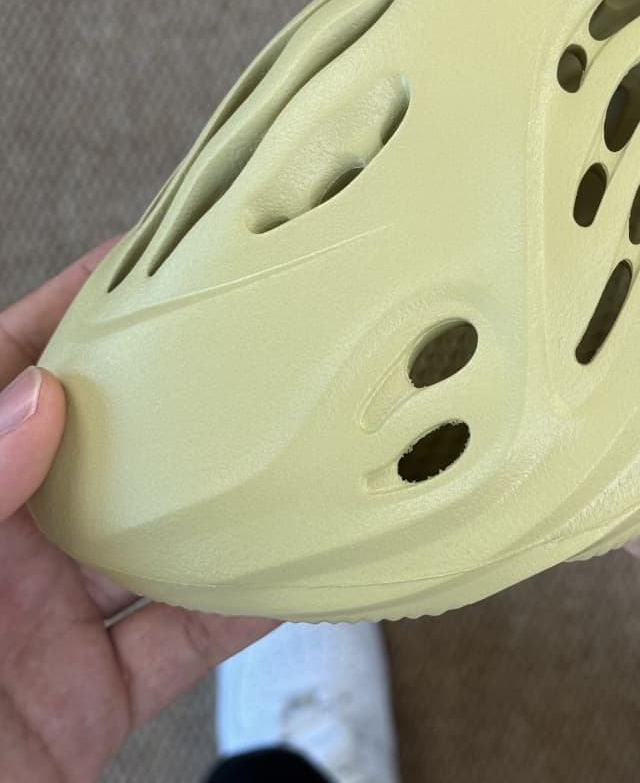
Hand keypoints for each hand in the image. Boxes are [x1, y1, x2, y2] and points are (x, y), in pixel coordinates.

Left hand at [0, 243, 275, 782]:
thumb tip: (37, 397)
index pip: (5, 376)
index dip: (70, 309)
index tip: (145, 258)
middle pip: (101, 445)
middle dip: (167, 392)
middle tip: (240, 339)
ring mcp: (46, 622)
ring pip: (156, 537)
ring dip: (222, 498)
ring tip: (287, 439)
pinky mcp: (90, 695)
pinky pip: (184, 638)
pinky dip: (246, 608)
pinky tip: (296, 568)